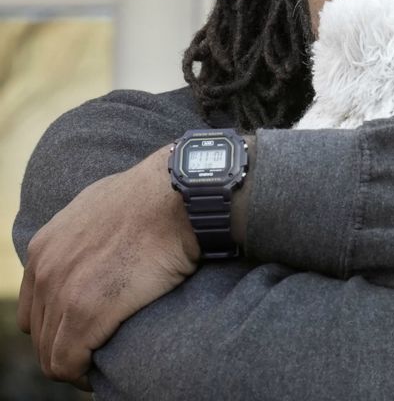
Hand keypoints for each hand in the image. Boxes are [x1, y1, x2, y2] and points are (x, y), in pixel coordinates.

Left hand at [17, 145, 199, 387]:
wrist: (180, 197)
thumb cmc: (159, 197)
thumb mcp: (105, 204)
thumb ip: (90, 228)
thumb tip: (105, 239)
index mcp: (46, 246)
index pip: (34, 306)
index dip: (58, 324)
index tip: (86, 331)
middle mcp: (46, 269)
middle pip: (41, 332)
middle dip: (66, 346)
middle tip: (97, 351)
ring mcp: (63, 291)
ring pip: (51, 353)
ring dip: (74, 364)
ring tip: (100, 365)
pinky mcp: (86, 312)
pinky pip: (68, 363)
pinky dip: (82, 374)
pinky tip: (100, 372)